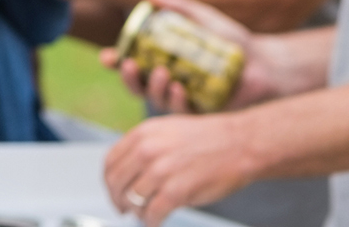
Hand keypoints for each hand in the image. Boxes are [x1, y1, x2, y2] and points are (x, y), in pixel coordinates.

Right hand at [99, 0, 275, 113]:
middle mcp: (170, 82)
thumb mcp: (203, 19)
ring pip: (157, 100)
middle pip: (138, 86)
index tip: (107, 55)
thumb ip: (179, 7)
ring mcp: (185, 100)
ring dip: (154, 88)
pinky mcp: (202, 114)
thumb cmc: (234, 41)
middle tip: (130, 65)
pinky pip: (182, 113)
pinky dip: (177, 102)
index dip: (116, 61)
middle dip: (128, 78)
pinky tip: (181, 89)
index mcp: (164, 61)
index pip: (133, 63)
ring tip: (164, 72)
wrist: (265, 63)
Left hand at [104, 111, 255, 225]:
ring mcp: (161, 171)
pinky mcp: (177, 191)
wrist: (239, 143)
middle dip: (118, 200)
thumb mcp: (165, 130)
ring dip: (137, 212)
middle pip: (116, 183)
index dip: (109, 182)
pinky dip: (150, 222)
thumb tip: (126, 170)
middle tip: (123, 209)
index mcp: (142, 134)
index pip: (110, 162)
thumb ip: (143, 146)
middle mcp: (147, 150)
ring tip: (145, 215)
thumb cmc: (206, 139)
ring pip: (133, 200)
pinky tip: (154, 222)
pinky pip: (152, 214)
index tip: (113, 192)